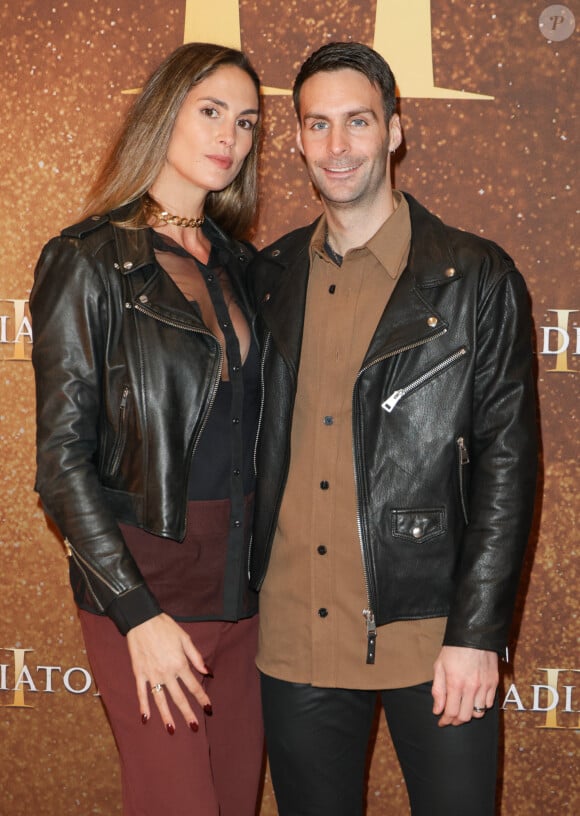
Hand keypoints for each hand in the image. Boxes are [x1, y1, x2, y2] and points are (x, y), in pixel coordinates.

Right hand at [126, 613, 211, 732]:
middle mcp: (167, 673)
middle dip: (188, 713)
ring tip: (172, 730)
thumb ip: (196, 657)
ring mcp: (152, 675)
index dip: (202, 698)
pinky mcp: (139, 674)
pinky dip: (143, 706)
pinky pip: (142, 693)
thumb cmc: (165, 627)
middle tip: (194, 727)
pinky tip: (146, 718)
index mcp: (180, 664)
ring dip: (167, 716)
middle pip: (179, 698)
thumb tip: (208, 672)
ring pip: (160, 700)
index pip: (194, 686)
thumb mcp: (185, 638)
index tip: (209, 708)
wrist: (142, 620)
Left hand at [432, 645, 497, 726]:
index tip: (442, 721)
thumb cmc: (454, 649)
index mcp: (455, 683)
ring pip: (479, 713)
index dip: (445, 720)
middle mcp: (471, 687)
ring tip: (462, 708)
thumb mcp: (439, 666)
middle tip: (450, 718)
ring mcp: (485, 685)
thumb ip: (438, 690)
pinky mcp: (494, 682)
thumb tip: (437, 710)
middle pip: (465, 716)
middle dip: (456, 721)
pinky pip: (489, 703)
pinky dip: (481, 706)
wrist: (474, 634)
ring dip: (469, 714)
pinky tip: (474, 700)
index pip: (451, 712)